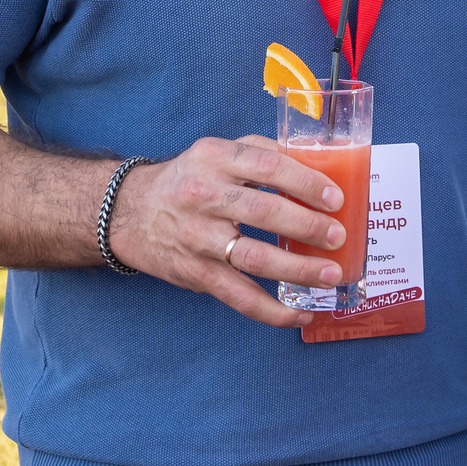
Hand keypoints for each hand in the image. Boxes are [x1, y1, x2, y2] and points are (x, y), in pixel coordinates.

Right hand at [108, 136, 347, 328]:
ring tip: (330, 274)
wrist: (128, 212)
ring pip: (255, 258)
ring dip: (298, 269)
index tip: (335, 198)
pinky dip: (273, 311)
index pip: (267, 165)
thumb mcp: (217, 152)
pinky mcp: (195, 273)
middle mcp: (204, 196)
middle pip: (264, 212)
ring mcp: (198, 238)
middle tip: (338, 237)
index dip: (306, 182)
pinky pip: (239, 297)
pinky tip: (301, 313)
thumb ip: (262, 153)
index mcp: (215, 159)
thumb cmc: (188, 180)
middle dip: (308, 226)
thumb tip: (320, 165)